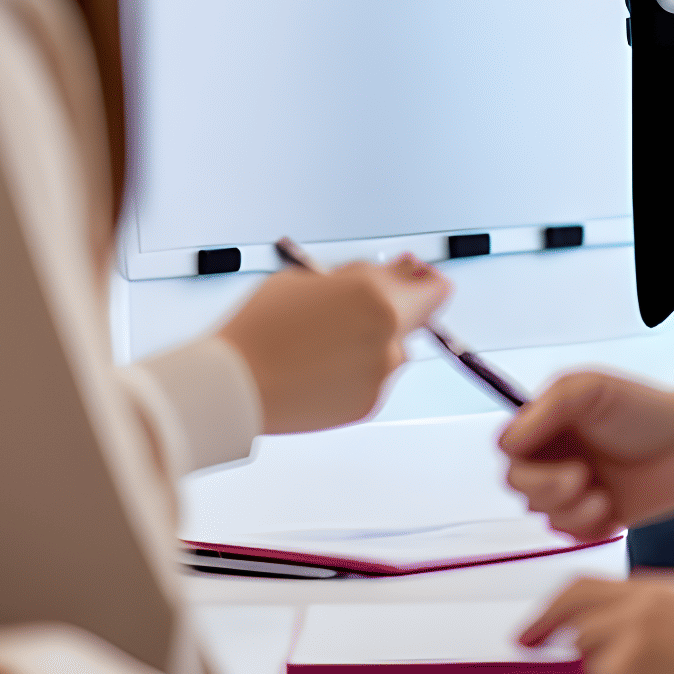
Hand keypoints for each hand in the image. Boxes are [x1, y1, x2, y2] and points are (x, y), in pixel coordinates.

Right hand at [221, 256, 448, 432]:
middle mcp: (389, 338)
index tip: (410, 279)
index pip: (436, 287)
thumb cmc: (264, 326)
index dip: (422, 280)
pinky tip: (321, 365)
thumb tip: (399, 270)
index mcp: (378, 297)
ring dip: (375, 340)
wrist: (237, 384)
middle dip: (396, 309)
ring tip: (324, 341)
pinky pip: (376, 377)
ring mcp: (381, 374)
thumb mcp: (311, 278)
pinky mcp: (369, 404)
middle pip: (418, 318)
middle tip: (355, 310)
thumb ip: (363, 275)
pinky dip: (359, 370)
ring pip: (395, 348)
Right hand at [499, 373, 673, 539]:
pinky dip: (585, 528)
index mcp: (549, 422)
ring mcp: (573, 489)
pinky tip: (610, 510)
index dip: (520, 456)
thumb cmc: (645, 410)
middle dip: (546, 487)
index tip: (549, 453)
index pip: (507, 445)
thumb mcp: (592, 390)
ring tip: (601, 495)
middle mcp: (556, 455)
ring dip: (569, 509)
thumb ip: (546, 409)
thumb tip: (508, 442)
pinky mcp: (592, 518)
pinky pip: (568, 536)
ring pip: (541, 514)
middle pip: (517, 484)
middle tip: (582, 477)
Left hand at [518, 571, 673, 673]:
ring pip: (590, 649)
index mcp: (663, 590)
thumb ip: (646, 633)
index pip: (588, 586)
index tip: (530, 630)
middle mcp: (644, 601)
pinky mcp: (630, 664)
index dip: (553, 607)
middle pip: (575, 605)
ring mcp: (634, 630)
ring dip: (607, 670)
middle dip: (550, 625)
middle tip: (527, 643)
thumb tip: (598, 663)